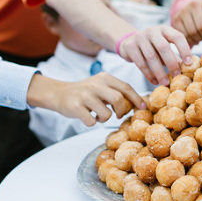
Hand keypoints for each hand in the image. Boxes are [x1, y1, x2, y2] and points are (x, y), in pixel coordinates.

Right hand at [26, 73, 145, 125]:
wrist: (58, 93)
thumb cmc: (85, 92)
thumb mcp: (100, 85)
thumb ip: (115, 90)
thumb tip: (138, 102)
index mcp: (104, 77)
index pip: (125, 87)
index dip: (136, 98)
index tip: (143, 107)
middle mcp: (95, 84)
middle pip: (118, 99)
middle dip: (122, 110)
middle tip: (119, 115)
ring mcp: (84, 96)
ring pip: (106, 114)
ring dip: (105, 118)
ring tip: (97, 114)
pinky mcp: (75, 107)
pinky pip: (92, 121)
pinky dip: (92, 122)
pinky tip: (87, 116)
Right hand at [117, 25, 192, 85]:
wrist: (130, 41)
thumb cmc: (153, 46)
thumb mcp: (165, 47)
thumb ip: (175, 56)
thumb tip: (188, 69)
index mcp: (164, 29)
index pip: (177, 36)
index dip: (185, 49)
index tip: (189, 63)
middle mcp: (152, 31)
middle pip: (163, 47)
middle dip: (171, 63)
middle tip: (176, 75)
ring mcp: (139, 37)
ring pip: (151, 57)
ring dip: (159, 72)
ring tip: (165, 83)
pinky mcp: (130, 46)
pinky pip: (140, 63)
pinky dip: (148, 74)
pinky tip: (154, 81)